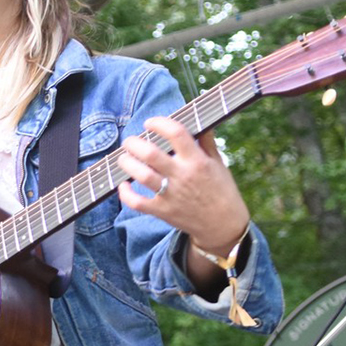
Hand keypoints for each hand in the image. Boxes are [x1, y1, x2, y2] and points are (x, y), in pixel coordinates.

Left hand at [117, 116, 250, 255]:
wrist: (223, 224)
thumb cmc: (220, 190)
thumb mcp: (218, 163)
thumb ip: (206, 142)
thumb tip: (201, 121)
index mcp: (197, 161)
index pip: (176, 133)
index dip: (159, 123)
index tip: (150, 123)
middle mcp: (183, 176)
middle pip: (151, 154)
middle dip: (134, 143)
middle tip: (129, 141)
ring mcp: (171, 194)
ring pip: (141, 175)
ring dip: (126, 163)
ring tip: (123, 158)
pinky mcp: (162, 211)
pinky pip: (137, 202)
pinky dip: (125, 193)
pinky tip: (123, 184)